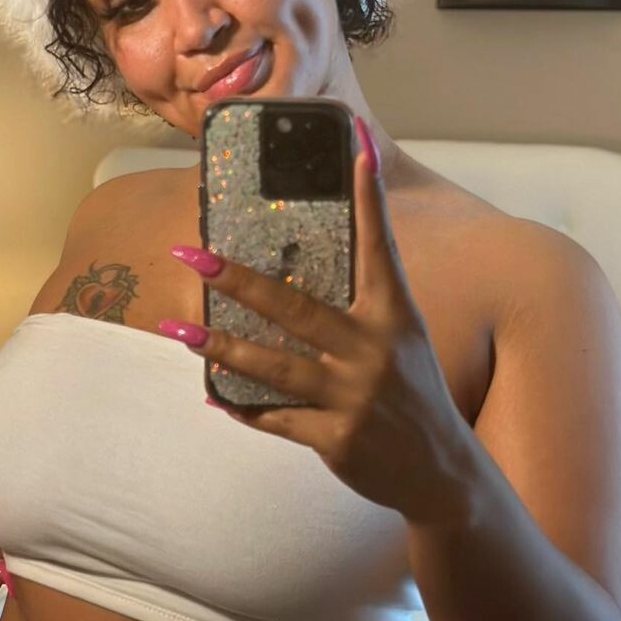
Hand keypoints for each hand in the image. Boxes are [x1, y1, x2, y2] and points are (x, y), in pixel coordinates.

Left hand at [166, 115, 473, 526]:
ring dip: (221, 348)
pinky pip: (276, 419)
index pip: (379, 249)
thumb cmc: (413, 395)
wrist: (440, 471)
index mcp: (394, 318)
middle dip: (240, 280)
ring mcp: (353, 398)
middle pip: (296, 309)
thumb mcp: (404, 340)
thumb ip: (371, 297)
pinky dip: (243, 408)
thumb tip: (328, 256)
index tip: (356, 150)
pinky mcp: (336, 438)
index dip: (370, 201)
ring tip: (180, 329)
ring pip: (273, 368)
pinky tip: (212, 395)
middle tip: (194, 254)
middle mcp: (373, 353)